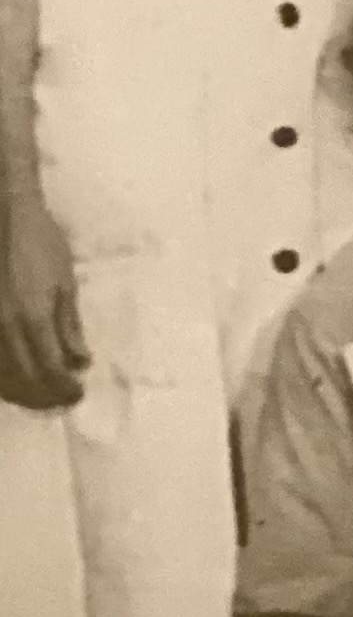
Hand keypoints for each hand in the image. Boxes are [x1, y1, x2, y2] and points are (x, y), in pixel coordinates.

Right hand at [0, 195, 84, 409]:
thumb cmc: (40, 243)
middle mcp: (4, 328)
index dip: (64, 388)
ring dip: (20, 391)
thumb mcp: (65, 282)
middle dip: (44, 396)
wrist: (3, 216)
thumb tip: (80, 361)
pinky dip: (0, 376)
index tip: (77, 395)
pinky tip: (12, 377)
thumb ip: (69, 326)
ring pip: (0, 375)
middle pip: (22, 379)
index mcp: (33, 318)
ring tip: (39, 395)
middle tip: (61, 400)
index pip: (50, 370)